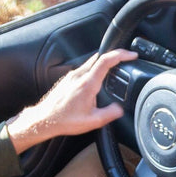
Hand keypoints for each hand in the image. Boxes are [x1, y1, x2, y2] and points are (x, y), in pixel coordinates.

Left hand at [5, 49, 136, 152]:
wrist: (44, 119)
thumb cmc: (64, 120)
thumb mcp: (93, 121)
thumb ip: (110, 114)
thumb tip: (120, 109)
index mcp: (87, 84)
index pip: (106, 60)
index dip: (121, 55)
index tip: (131, 55)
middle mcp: (79, 76)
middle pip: (100, 57)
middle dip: (115, 55)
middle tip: (126, 59)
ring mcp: (72, 75)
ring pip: (92, 62)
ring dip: (105, 63)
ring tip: (115, 69)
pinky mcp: (68, 79)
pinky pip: (85, 68)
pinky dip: (95, 69)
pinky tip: (98, 80)